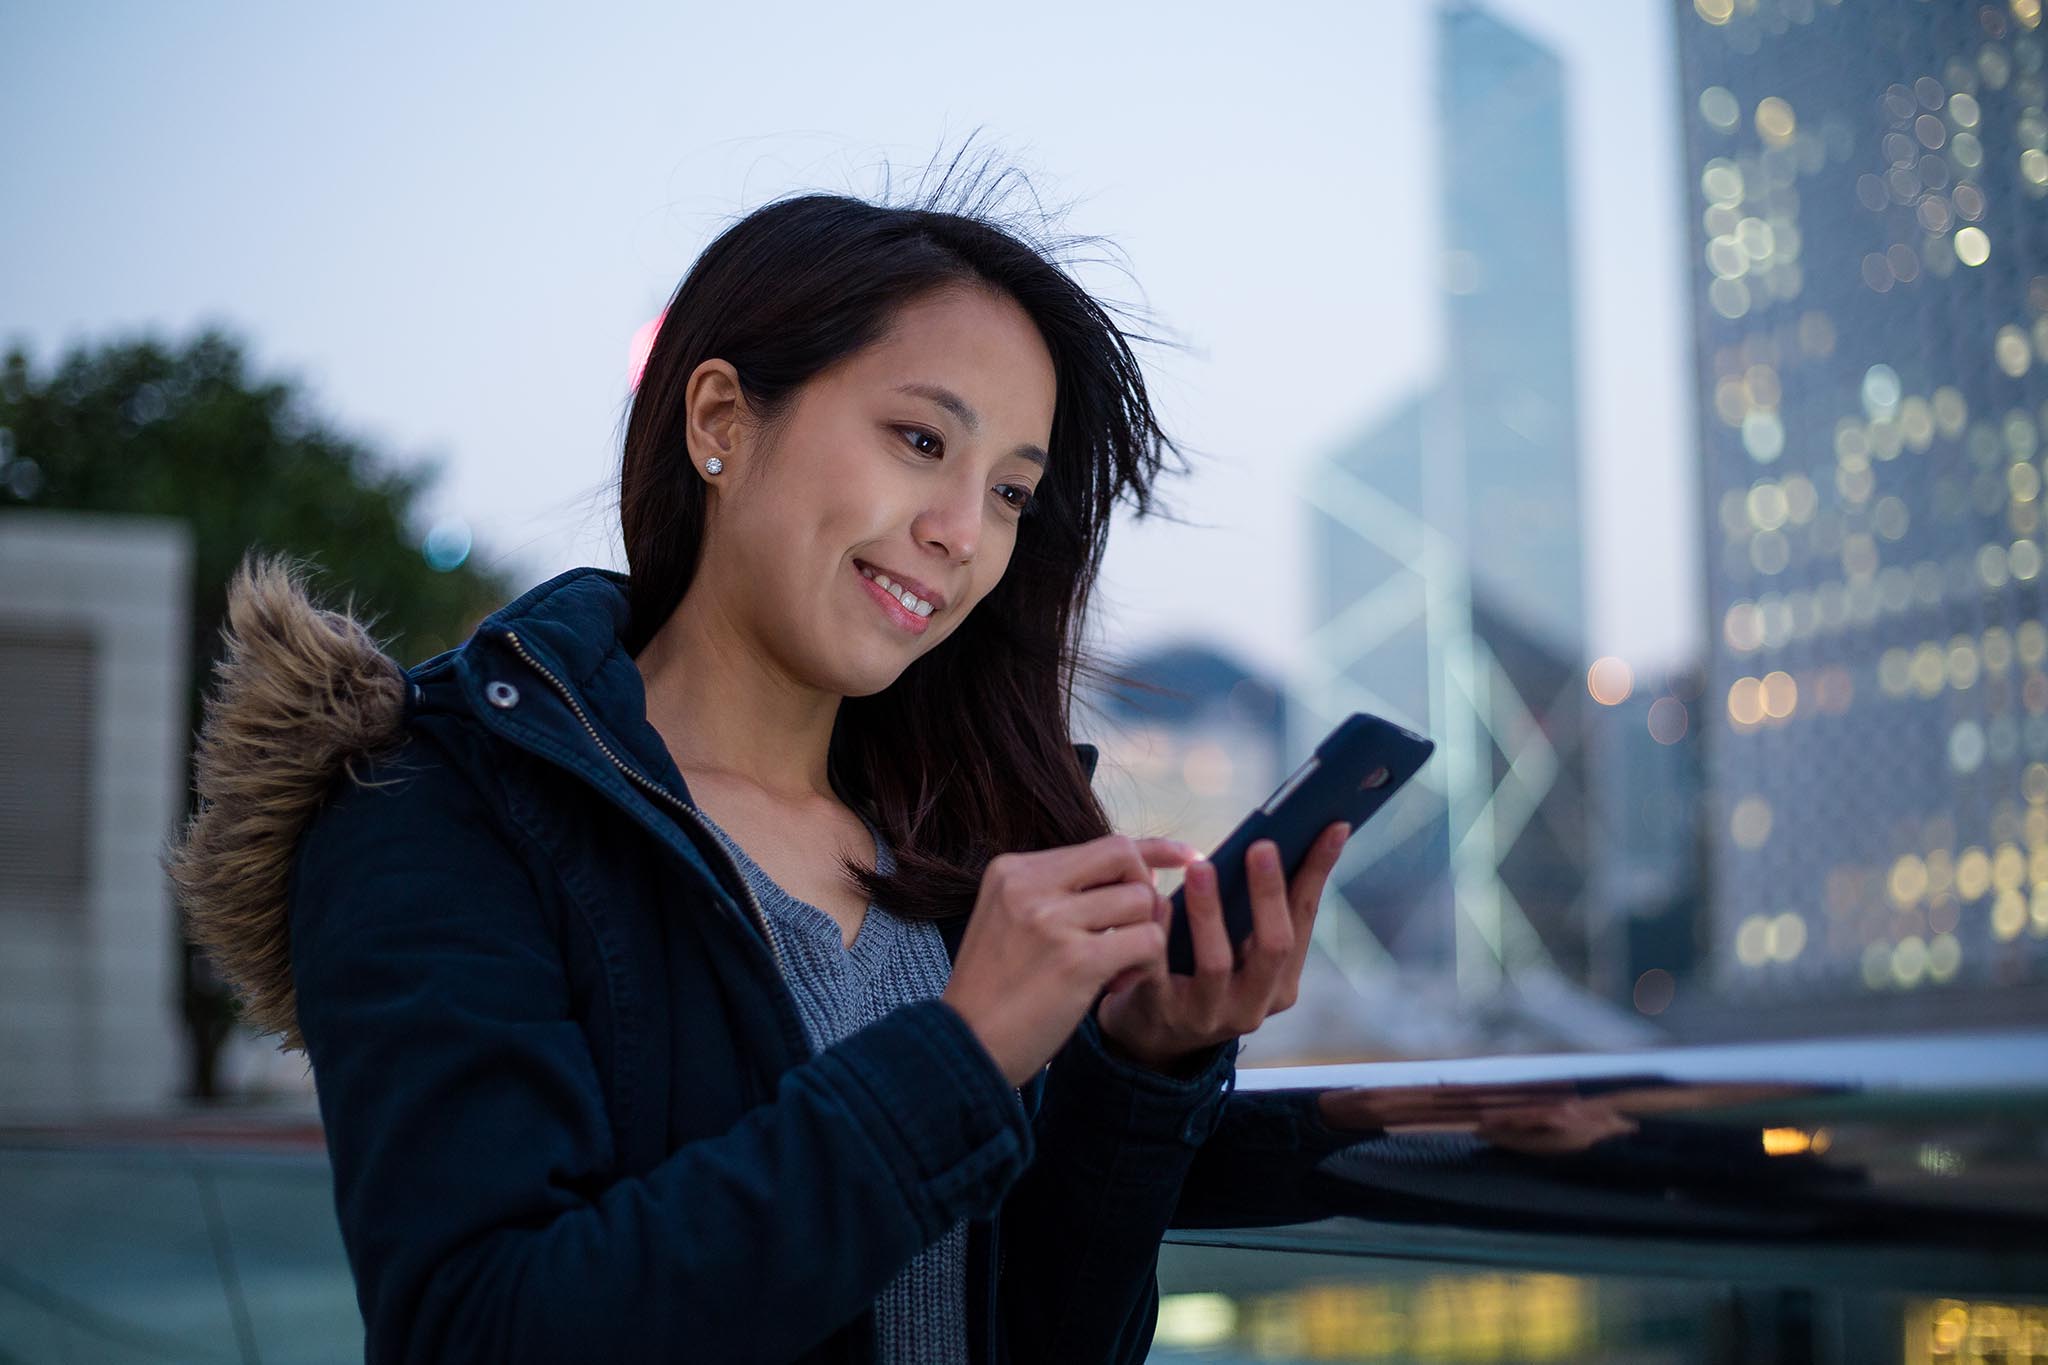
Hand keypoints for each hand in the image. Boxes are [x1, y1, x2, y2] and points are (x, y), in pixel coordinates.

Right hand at [942, 834, 1200, 1086]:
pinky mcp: (1076, 960)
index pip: (1101, 843)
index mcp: (1013, 870)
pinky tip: (1119, 984)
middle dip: (1146, 888)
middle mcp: (1030, 885)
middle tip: (1139, 925)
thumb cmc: (995, 990)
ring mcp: (1052, 921)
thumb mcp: (1010, 920)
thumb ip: (1059, 891)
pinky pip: (1147, 940)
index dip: (1150, 850)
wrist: (964, 1048)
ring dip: (1144, 935)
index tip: (1186, 855)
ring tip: (1118, 967)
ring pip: (1141, 900)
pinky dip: (1146, 963)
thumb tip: (1137, 867)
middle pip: (1124, 857)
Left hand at [1094, 823, 1348, 1074]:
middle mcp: (1254, 1004)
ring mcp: (1208, 1013)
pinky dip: (1160, 931)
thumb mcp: (1240, 949)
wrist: (1152, 1033)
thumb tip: (1282, 835)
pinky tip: (1157, 900)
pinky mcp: (1161, 1012)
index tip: (1330, 825)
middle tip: (1262, 845)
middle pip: (1274, 946)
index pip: (1304, 918)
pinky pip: (1159, 972)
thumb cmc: (1201, 971)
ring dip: (1210, 911)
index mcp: (1282, 983)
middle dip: (1269, 893)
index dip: (1318, 870)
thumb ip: (1258, 907)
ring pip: (1217, 963)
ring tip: (1201, 867)